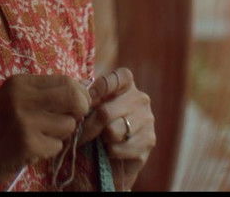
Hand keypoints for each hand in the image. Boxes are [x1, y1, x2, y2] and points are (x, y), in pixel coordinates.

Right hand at [0, 74, 90, 186]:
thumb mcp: (14, 98)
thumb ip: (42, 93)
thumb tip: (81, 93)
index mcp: (20, 82)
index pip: (65, 80)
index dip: (80, 93)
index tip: (80, 103)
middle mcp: (22, 97)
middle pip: (72, 97)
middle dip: (81, 109)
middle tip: (74, 118)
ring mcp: (24, 120)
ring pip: (68, 125)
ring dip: (61, 134)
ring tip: (41, 135)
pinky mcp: (27, 144)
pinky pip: (56, 145)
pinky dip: (49, 149)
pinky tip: (32, 148)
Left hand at [79, 67, 155, 189]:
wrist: (114, 150)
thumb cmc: (99, 119)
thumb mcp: (91, 101)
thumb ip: (86, 94)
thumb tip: (83, 95)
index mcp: (127, 83)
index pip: (117, 77)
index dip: (100, 88)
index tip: (87, 98)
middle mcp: (141, 98)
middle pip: (106, 112)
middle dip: (89, 124)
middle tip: (80, 130)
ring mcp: (147, 120)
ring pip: (113, 132)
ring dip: (101, 138)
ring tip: (100, 137)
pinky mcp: (149, 141)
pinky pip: (119, 148)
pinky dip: (109, 151)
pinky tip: (111, 148)